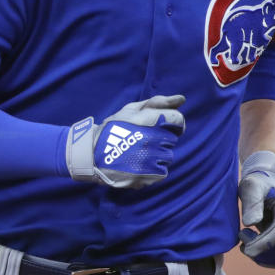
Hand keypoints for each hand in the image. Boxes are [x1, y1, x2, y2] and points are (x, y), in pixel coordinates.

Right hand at [66, 95, 185, 188]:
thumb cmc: (114, 128)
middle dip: (162, 138)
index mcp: (148, 120)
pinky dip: (154, 168)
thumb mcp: (132, 109)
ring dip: (158, 154)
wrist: (92, 153)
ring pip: (168, 156)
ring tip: (140, 152)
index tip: (164, 125)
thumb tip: (182, 99)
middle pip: (172, 139)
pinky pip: (162, 171)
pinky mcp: (147, 176)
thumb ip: (158, 103)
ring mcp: (149, 159)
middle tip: (145, 139)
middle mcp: (151, 139)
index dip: (174, 122)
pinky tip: (140, 163)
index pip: (178, 119)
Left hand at [238, 151, 274, 267]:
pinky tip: (250, 242)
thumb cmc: (257, 182)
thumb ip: (251, 202)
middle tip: (241, 234)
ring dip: (260, 255)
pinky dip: (262, 256)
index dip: (263, 244)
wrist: (264, 182)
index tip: (245, 248)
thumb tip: (251, 222)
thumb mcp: (251, 186)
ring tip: (245, 237)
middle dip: (259, 249)